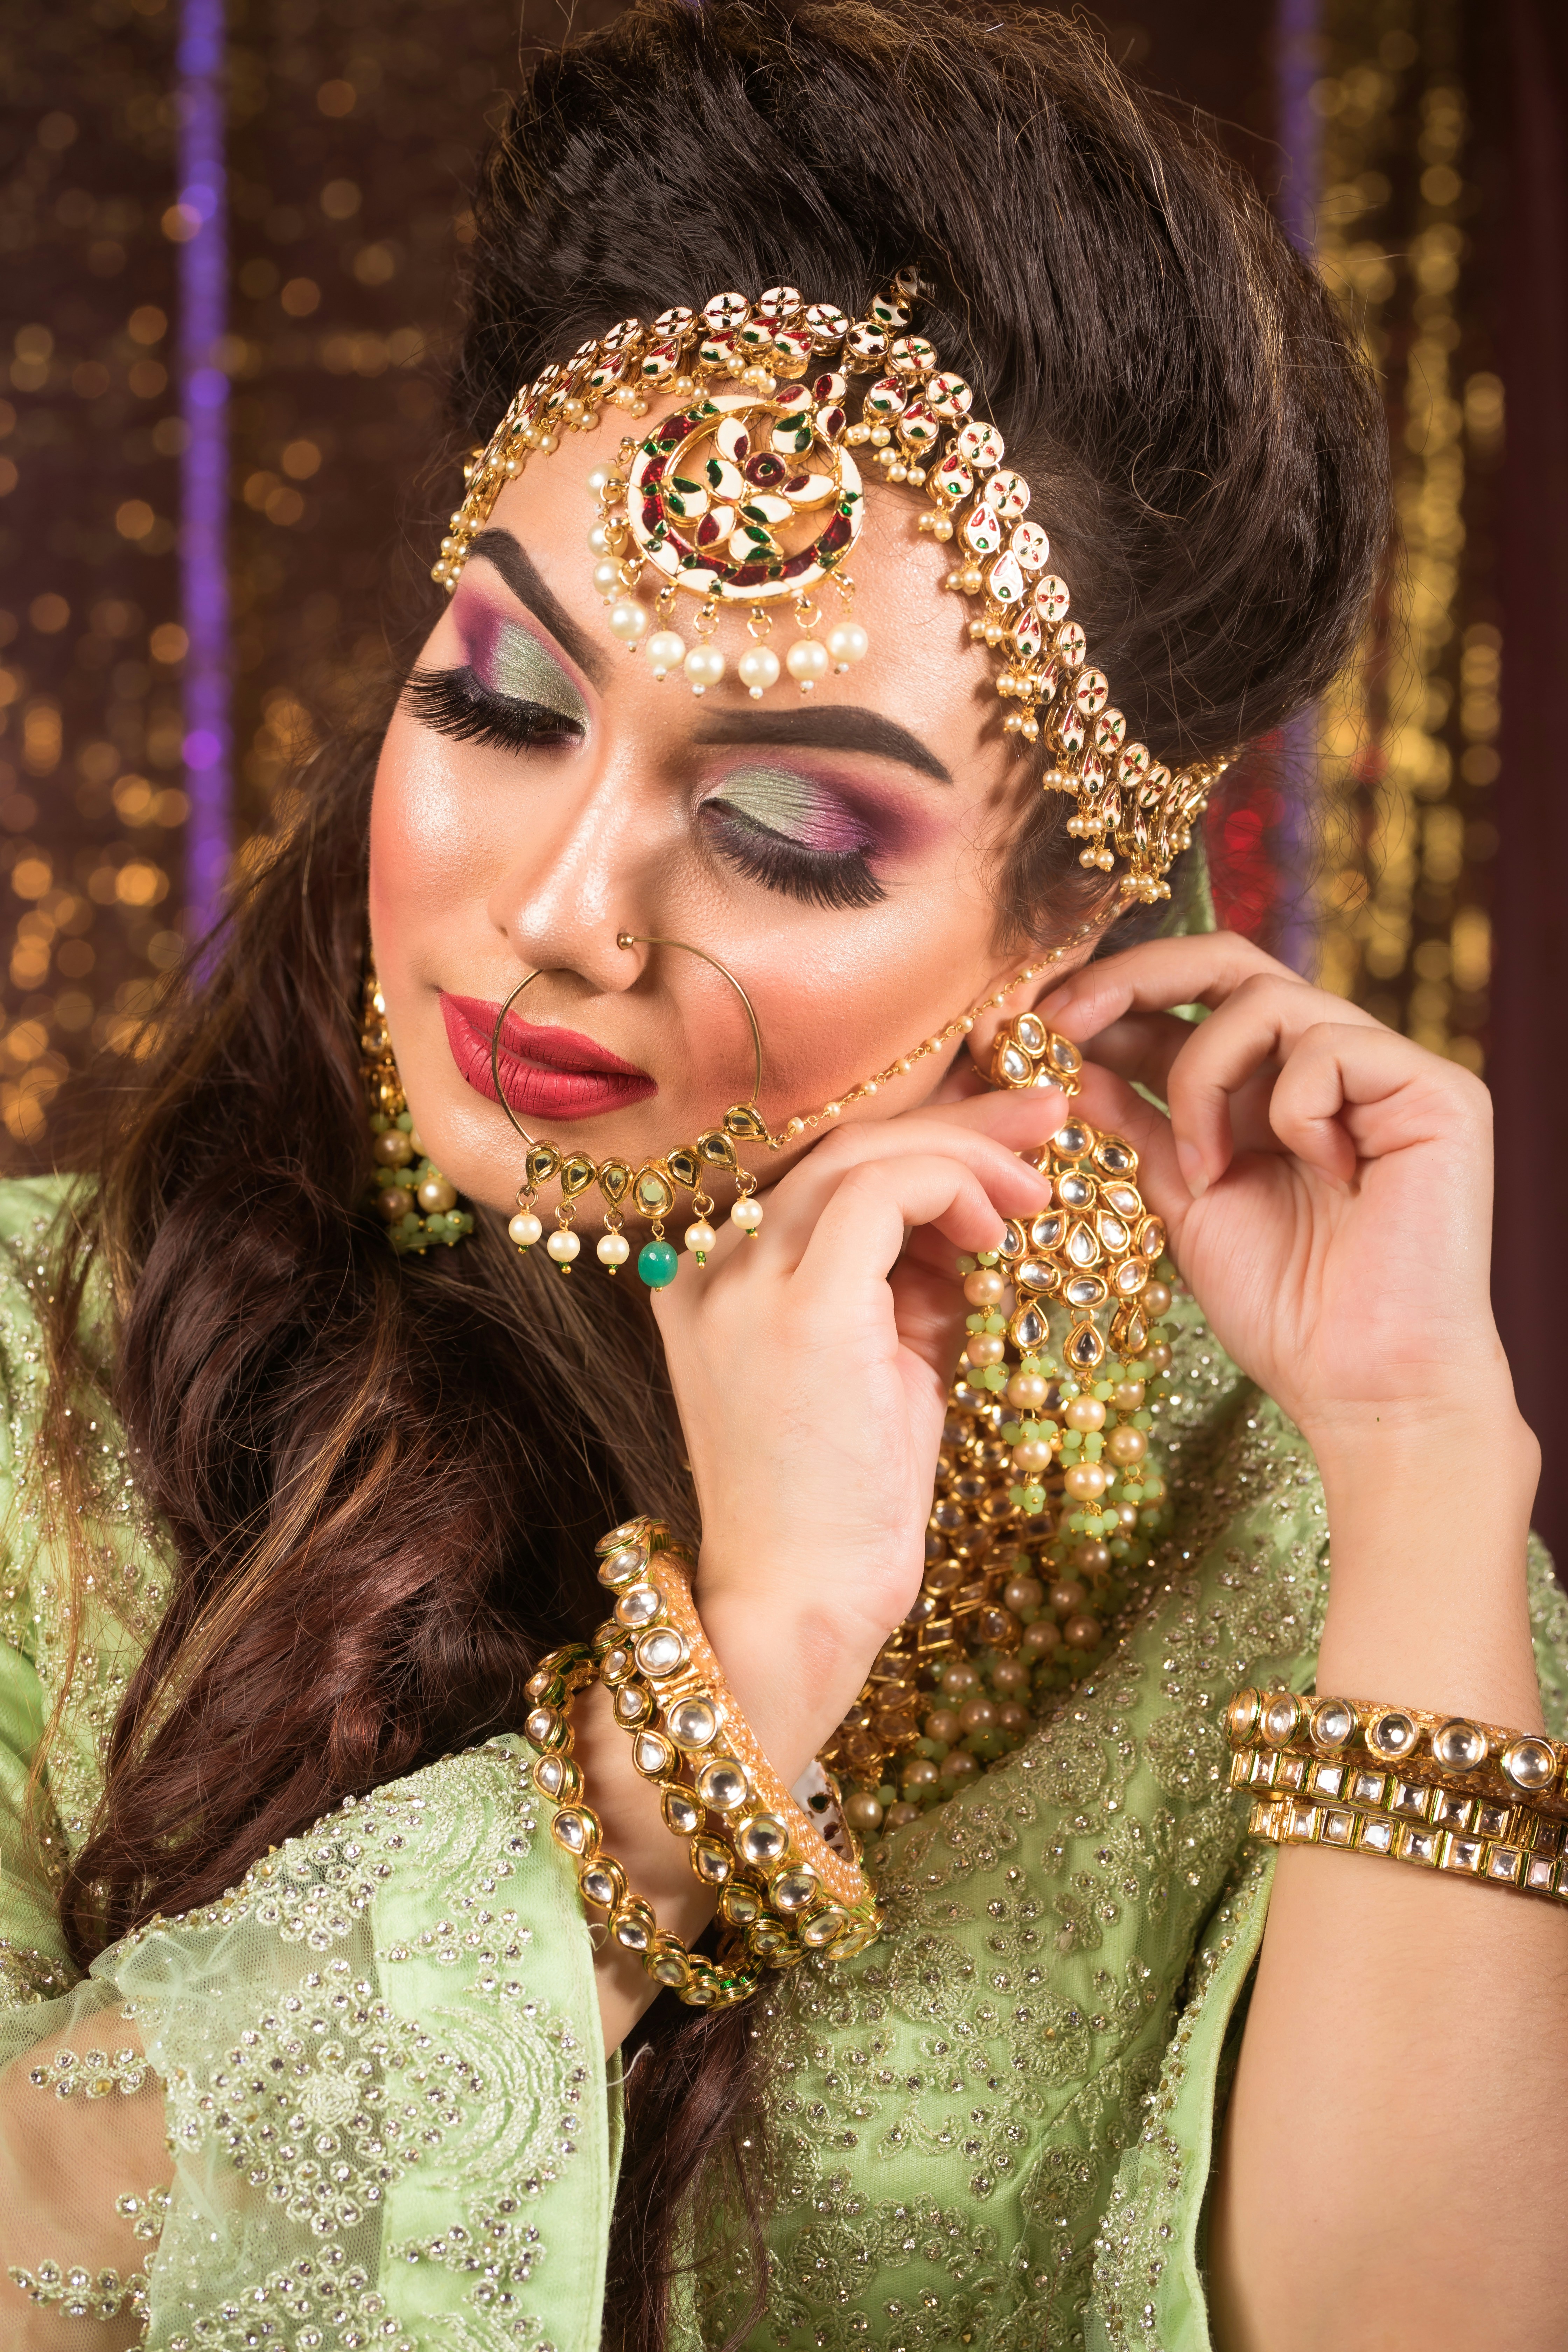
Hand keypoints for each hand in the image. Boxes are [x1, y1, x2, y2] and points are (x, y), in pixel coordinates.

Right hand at [650, 1092, 1058, 1767]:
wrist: (798, 1600)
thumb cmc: (839, 1497)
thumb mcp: (877, 1359)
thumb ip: (906, 1279)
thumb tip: (971, 1209)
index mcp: (707, 1269)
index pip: (818, 1156)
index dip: (919, 1129)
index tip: (1005, 1132)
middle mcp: (708, 1260)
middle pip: (841, 1139)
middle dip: (959, 1118)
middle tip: (1047, 1118)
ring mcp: (743, 1279)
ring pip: (863, 1151)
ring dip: (966, 1154)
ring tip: (1037, 1190)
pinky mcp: (799, 1308)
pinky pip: (881, 1191)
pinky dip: (950, 1189)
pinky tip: (994, 1233)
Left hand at [982, 932, 1519, 1458]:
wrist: (1365, 1387)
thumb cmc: (1283, 1309)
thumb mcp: (1179, 1198)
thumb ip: (1134, 1123)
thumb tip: (1064, 1057)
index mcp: (1271, 1088)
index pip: (1192, 1000)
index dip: (1113, 998)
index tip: (1035, 1027)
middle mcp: (1332, 1065)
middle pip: (1229, 963)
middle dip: (1134, 978)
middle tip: (1065, 1017)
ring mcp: (1389, 1071)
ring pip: (1267, 999)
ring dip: (1204, 1076)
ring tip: (1204, 1167)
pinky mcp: (1438, 1090)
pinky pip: (1330, 1048)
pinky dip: (1290, 1107)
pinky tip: (1312, 1171)